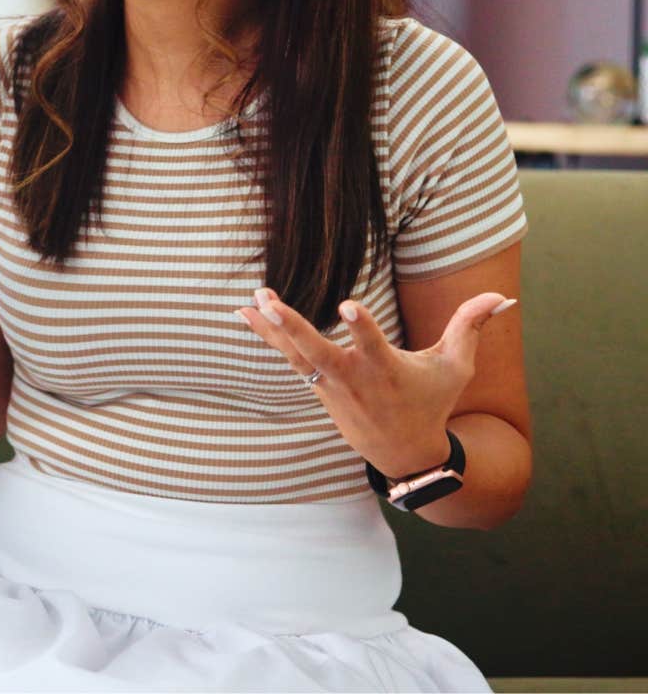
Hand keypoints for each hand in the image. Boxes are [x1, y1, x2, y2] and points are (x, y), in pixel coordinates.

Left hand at [239, 287, 515, 478]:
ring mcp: (330, 384)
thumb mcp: (456, 367)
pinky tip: (242, 312)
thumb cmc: (432, 401)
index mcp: (387, 370)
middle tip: (270, 304)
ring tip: (250, 300)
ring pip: (296, 354)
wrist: (403, 451)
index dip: (361, 327)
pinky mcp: (316, 385)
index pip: (373, 346)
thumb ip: (471, 327)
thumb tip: (503, 295)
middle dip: (293, 328)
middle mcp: (354, 377)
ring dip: (271, 329)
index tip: (347, 306)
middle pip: (318, 352)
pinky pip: (288, 358)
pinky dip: (266, 337)